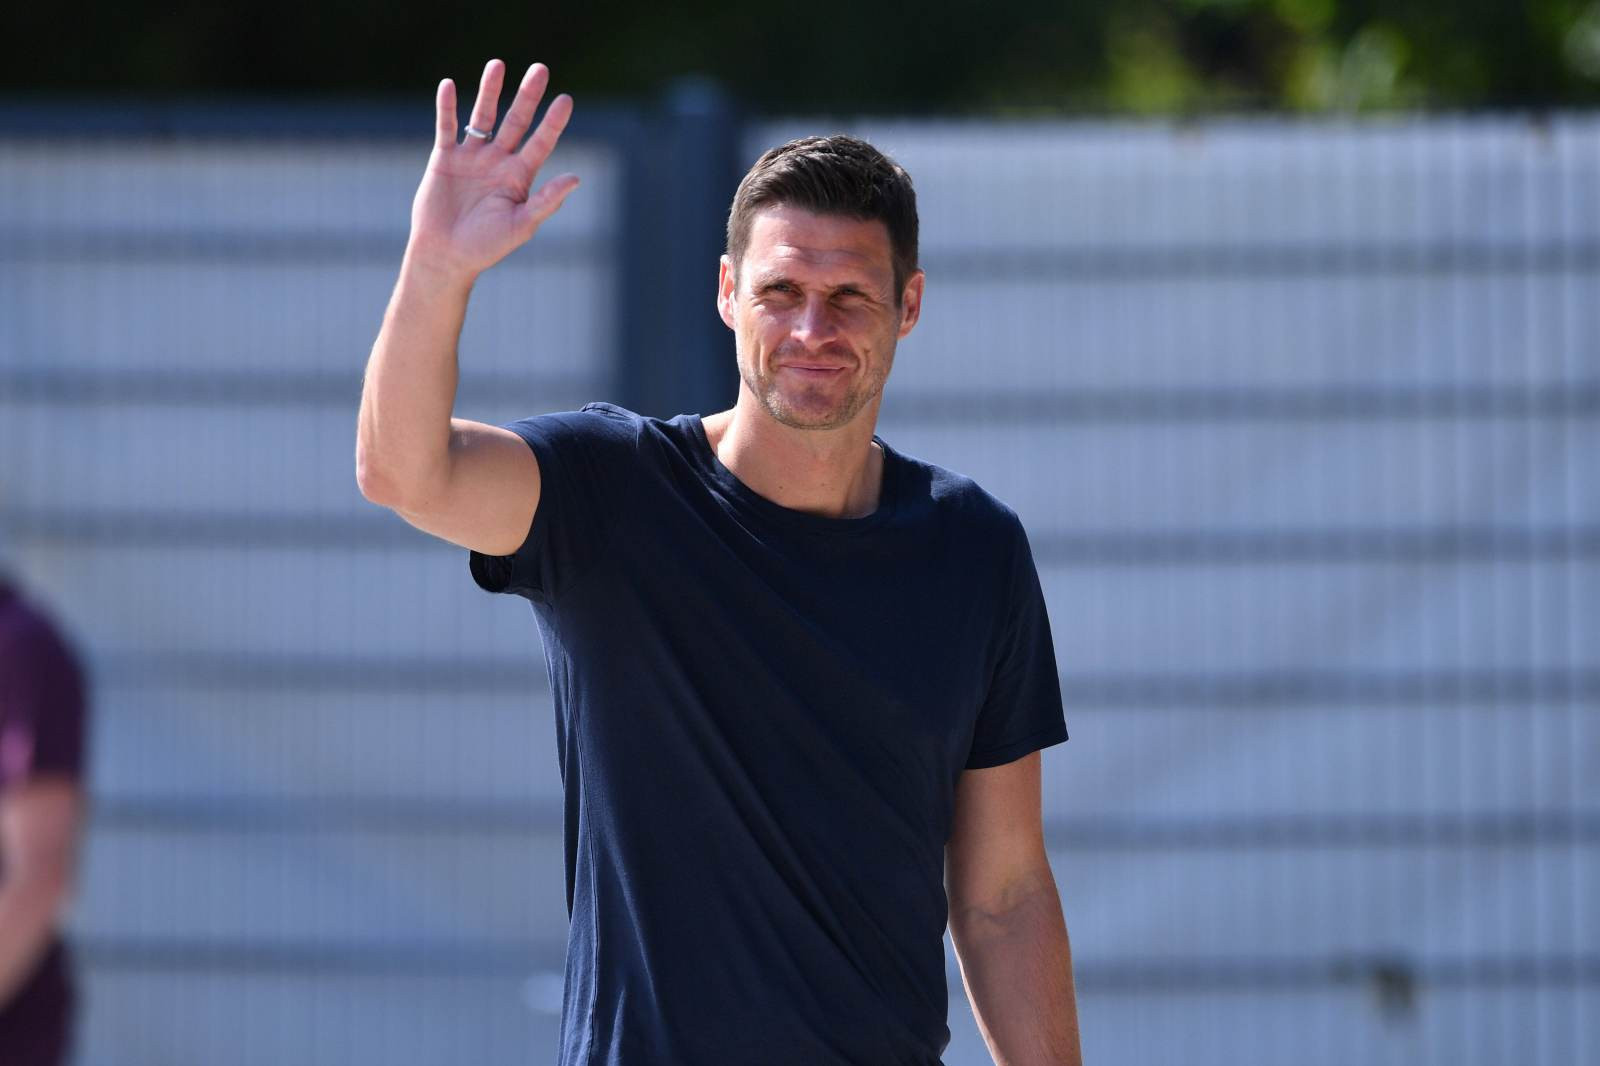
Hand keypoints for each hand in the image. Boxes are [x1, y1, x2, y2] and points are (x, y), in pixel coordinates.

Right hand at [406, 59, 578, 283]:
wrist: (446, 256)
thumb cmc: (486, 247)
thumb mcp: (522, 225)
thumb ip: (547, 201)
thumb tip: (577, 178)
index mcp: (520, 177)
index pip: (541, 142)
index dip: (553, 122)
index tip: (565, 100)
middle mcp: (499, 162)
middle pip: (516, 121)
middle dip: (528, 96)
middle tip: (541, 69)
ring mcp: (472, 158)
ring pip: (482, 117)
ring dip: (490, 91)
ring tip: (498, 65)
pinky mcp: (445, 158)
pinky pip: (446, 127)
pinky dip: (446, 107)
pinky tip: (448, 84)